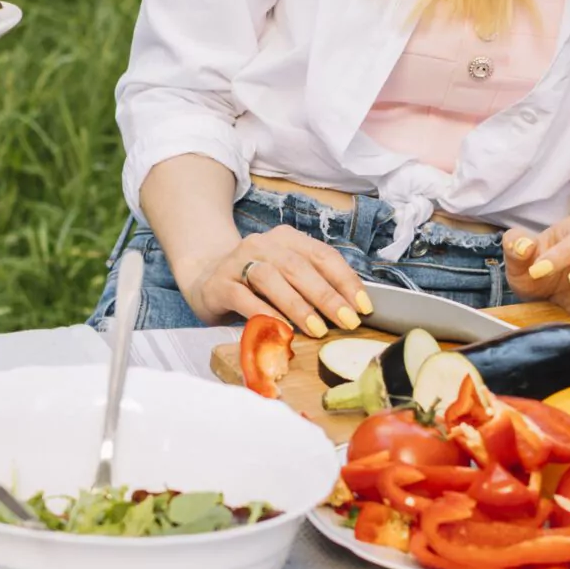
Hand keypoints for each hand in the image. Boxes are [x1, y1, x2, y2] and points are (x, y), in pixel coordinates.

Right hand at [185, 225, 371, 338]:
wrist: (205, 277)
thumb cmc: (256, 282)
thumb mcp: (287, 276)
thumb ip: (313, 285)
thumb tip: (352, 309)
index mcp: (287, 239)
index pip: (323, 255)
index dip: (346, 281)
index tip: (364, 306)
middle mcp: (263, 244)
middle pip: (300, 267)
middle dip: (327, 296)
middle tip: (347, 321)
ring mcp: (238, 262)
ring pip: (272, 279)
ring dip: (298, 305)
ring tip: (318, 329)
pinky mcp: (220, 284)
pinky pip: (244, 298)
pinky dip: (265, 314)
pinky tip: (281, 329)